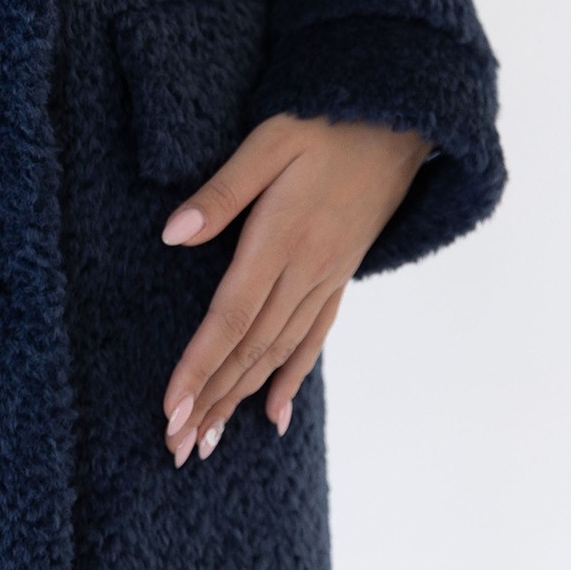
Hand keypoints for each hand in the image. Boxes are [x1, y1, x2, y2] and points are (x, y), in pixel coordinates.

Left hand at [158, 112, 429, 463]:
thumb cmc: (324, 122)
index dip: (200, 367)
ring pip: (278, 353)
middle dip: (211, 402)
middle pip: (250, 350)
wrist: (398, 121)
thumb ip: (222, 191)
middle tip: (176, 448)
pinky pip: (314, 338)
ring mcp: (326, 279)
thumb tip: (172, 234)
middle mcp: (306, 271)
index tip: (171, 409)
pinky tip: (274, 414)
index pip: (231, 318)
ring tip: (208, 443)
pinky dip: (291, 378)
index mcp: (282, 240)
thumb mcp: (269, 141)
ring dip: (240, 400)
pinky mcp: (339, 277)